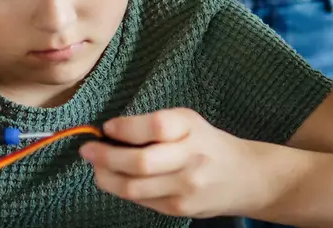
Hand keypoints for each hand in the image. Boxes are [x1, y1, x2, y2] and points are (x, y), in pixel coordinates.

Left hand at [82, 108, 255, 217]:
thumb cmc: (209, 145)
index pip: (156, 126)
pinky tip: (117, 179)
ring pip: (132, 187)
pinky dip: (122, 189)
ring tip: (96, 167)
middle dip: (105, 156)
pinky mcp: (178, 208)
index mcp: (193, 129)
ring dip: (105, 176)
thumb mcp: (190, 123)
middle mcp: (192, 158)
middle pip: (139, 162)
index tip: (108, 128)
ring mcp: (185, 187)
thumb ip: (155, 127)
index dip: (126, 128)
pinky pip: (139, 200)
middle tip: (88, 149)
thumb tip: (110, 134)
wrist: (245, 177)